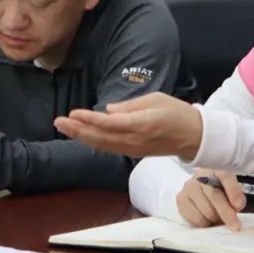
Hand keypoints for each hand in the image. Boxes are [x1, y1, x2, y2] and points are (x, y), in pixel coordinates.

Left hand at [54, 93, 202, 159]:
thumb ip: (130, 105)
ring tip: (65, 127)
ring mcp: (133, 149)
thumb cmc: (178, 112)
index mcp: (142, 124)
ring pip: (102, 145)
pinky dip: (94, 142)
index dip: (89, 120)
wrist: (195, 137)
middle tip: (59, 121)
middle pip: (100, 138)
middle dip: (78, 130)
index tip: (73, 112)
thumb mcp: (156, 99)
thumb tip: (107, 110)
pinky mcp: (133, 153)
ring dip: (82, 137)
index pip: (109, 124)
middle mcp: (135, 140)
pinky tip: (83, 136)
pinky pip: (109, 148)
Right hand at [177, 169, 245, 229]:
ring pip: (204, 208)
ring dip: (214, 219)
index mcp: (217, 168)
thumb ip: (236, 195)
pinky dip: (203, 223)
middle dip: (226, 213)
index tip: (239, 206)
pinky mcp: (180, 199)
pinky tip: (207, 220)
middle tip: (235, 226)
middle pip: (214, 194)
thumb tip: (236, 207)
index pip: (225, 176)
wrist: (203, 188)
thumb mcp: (232, 188)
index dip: (233, 191)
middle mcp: (201, 174)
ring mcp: (189, 186)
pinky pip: (193, 216)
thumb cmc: (221, 189)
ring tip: (219, 220)